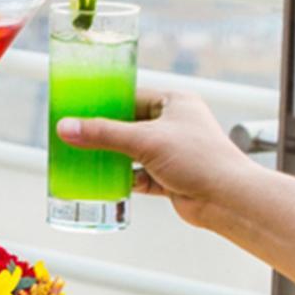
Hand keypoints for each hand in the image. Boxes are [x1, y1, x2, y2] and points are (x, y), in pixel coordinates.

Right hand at [56, 90, 249, 225]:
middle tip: (75, 134)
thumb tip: (66, 128)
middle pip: (129, 125)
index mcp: (175, 102)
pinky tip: (103, 181)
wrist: (228, 199)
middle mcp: (175, 125)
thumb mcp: (145, 140)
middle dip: (104, 133)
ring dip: (111, 157)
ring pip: (132, 151)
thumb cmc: (199, 159)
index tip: (79, 107)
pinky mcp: (170, 177)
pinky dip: (122, 178)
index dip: (105, 101)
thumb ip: (103, 134)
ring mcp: (173, 152)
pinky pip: (138, 174)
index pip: (132, 95)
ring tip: (82, 157)